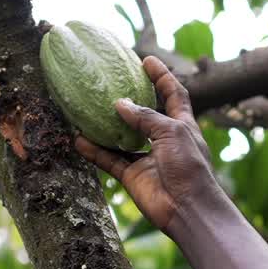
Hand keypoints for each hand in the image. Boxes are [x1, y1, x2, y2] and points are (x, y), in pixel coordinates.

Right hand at [75, 56, 223, 234]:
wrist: (188, 208)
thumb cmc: (189, 166)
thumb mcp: (172, 132)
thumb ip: (147, 117)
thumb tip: (120, 104)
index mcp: (182, 125)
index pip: (173, 94)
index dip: (162, 76)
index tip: (147, 60)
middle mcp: (163, 139)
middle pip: (145, 113)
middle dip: (130, 98)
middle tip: (110, 81)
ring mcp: (147, 158)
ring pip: (122, 138)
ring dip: (106, 126)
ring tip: (87, 109)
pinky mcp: (132, 176)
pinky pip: (109, 160)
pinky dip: (94, 151)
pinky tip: (78, 140)